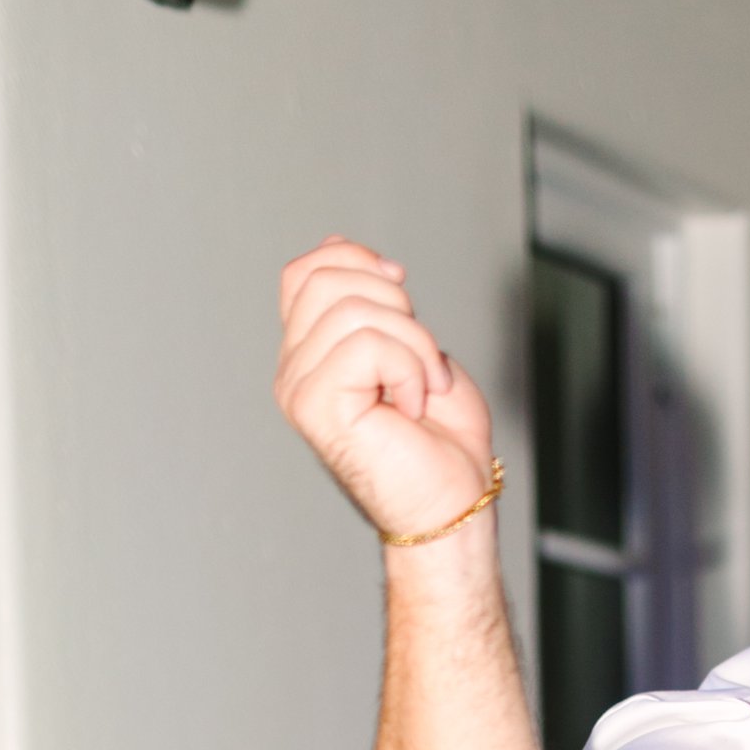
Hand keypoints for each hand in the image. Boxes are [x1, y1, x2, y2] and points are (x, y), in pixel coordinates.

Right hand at [275, 239, 497, 548]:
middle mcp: (294, 371)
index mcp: (310, 354)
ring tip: (421, 391)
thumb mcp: (411, 346)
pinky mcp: (315, 406)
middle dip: (395, 306)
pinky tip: (412, 407)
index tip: (400, 288)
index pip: (306, 272)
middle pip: (327, 279)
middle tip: (419, 360)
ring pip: (354, 310)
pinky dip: (409, 369)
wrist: (455, 504)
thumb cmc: (441, 441)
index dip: (356, 260)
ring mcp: (299, 389)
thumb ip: (372, 300)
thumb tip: (340, 245)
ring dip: (413, 345)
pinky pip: (366, 344)